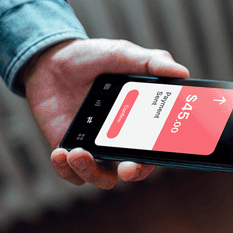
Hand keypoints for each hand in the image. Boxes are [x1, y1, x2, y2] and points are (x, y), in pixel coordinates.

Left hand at [23, 38, 189, 188]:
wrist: (50, 60)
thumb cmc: (93, 59)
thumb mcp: (124, 54)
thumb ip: (153, 62)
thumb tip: (182, 72)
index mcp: (142, 123)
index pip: (157, 148)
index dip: (160, 156)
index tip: (154, 155)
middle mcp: (122, 141)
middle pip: (134, 169)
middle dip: (132, 173)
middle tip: (125, 168)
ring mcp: (96, 148)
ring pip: (101, 178)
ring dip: (91, 173)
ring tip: (77, 153)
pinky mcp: (70, 151)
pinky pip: (72, 174)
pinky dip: (67, 170)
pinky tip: (61, 153)